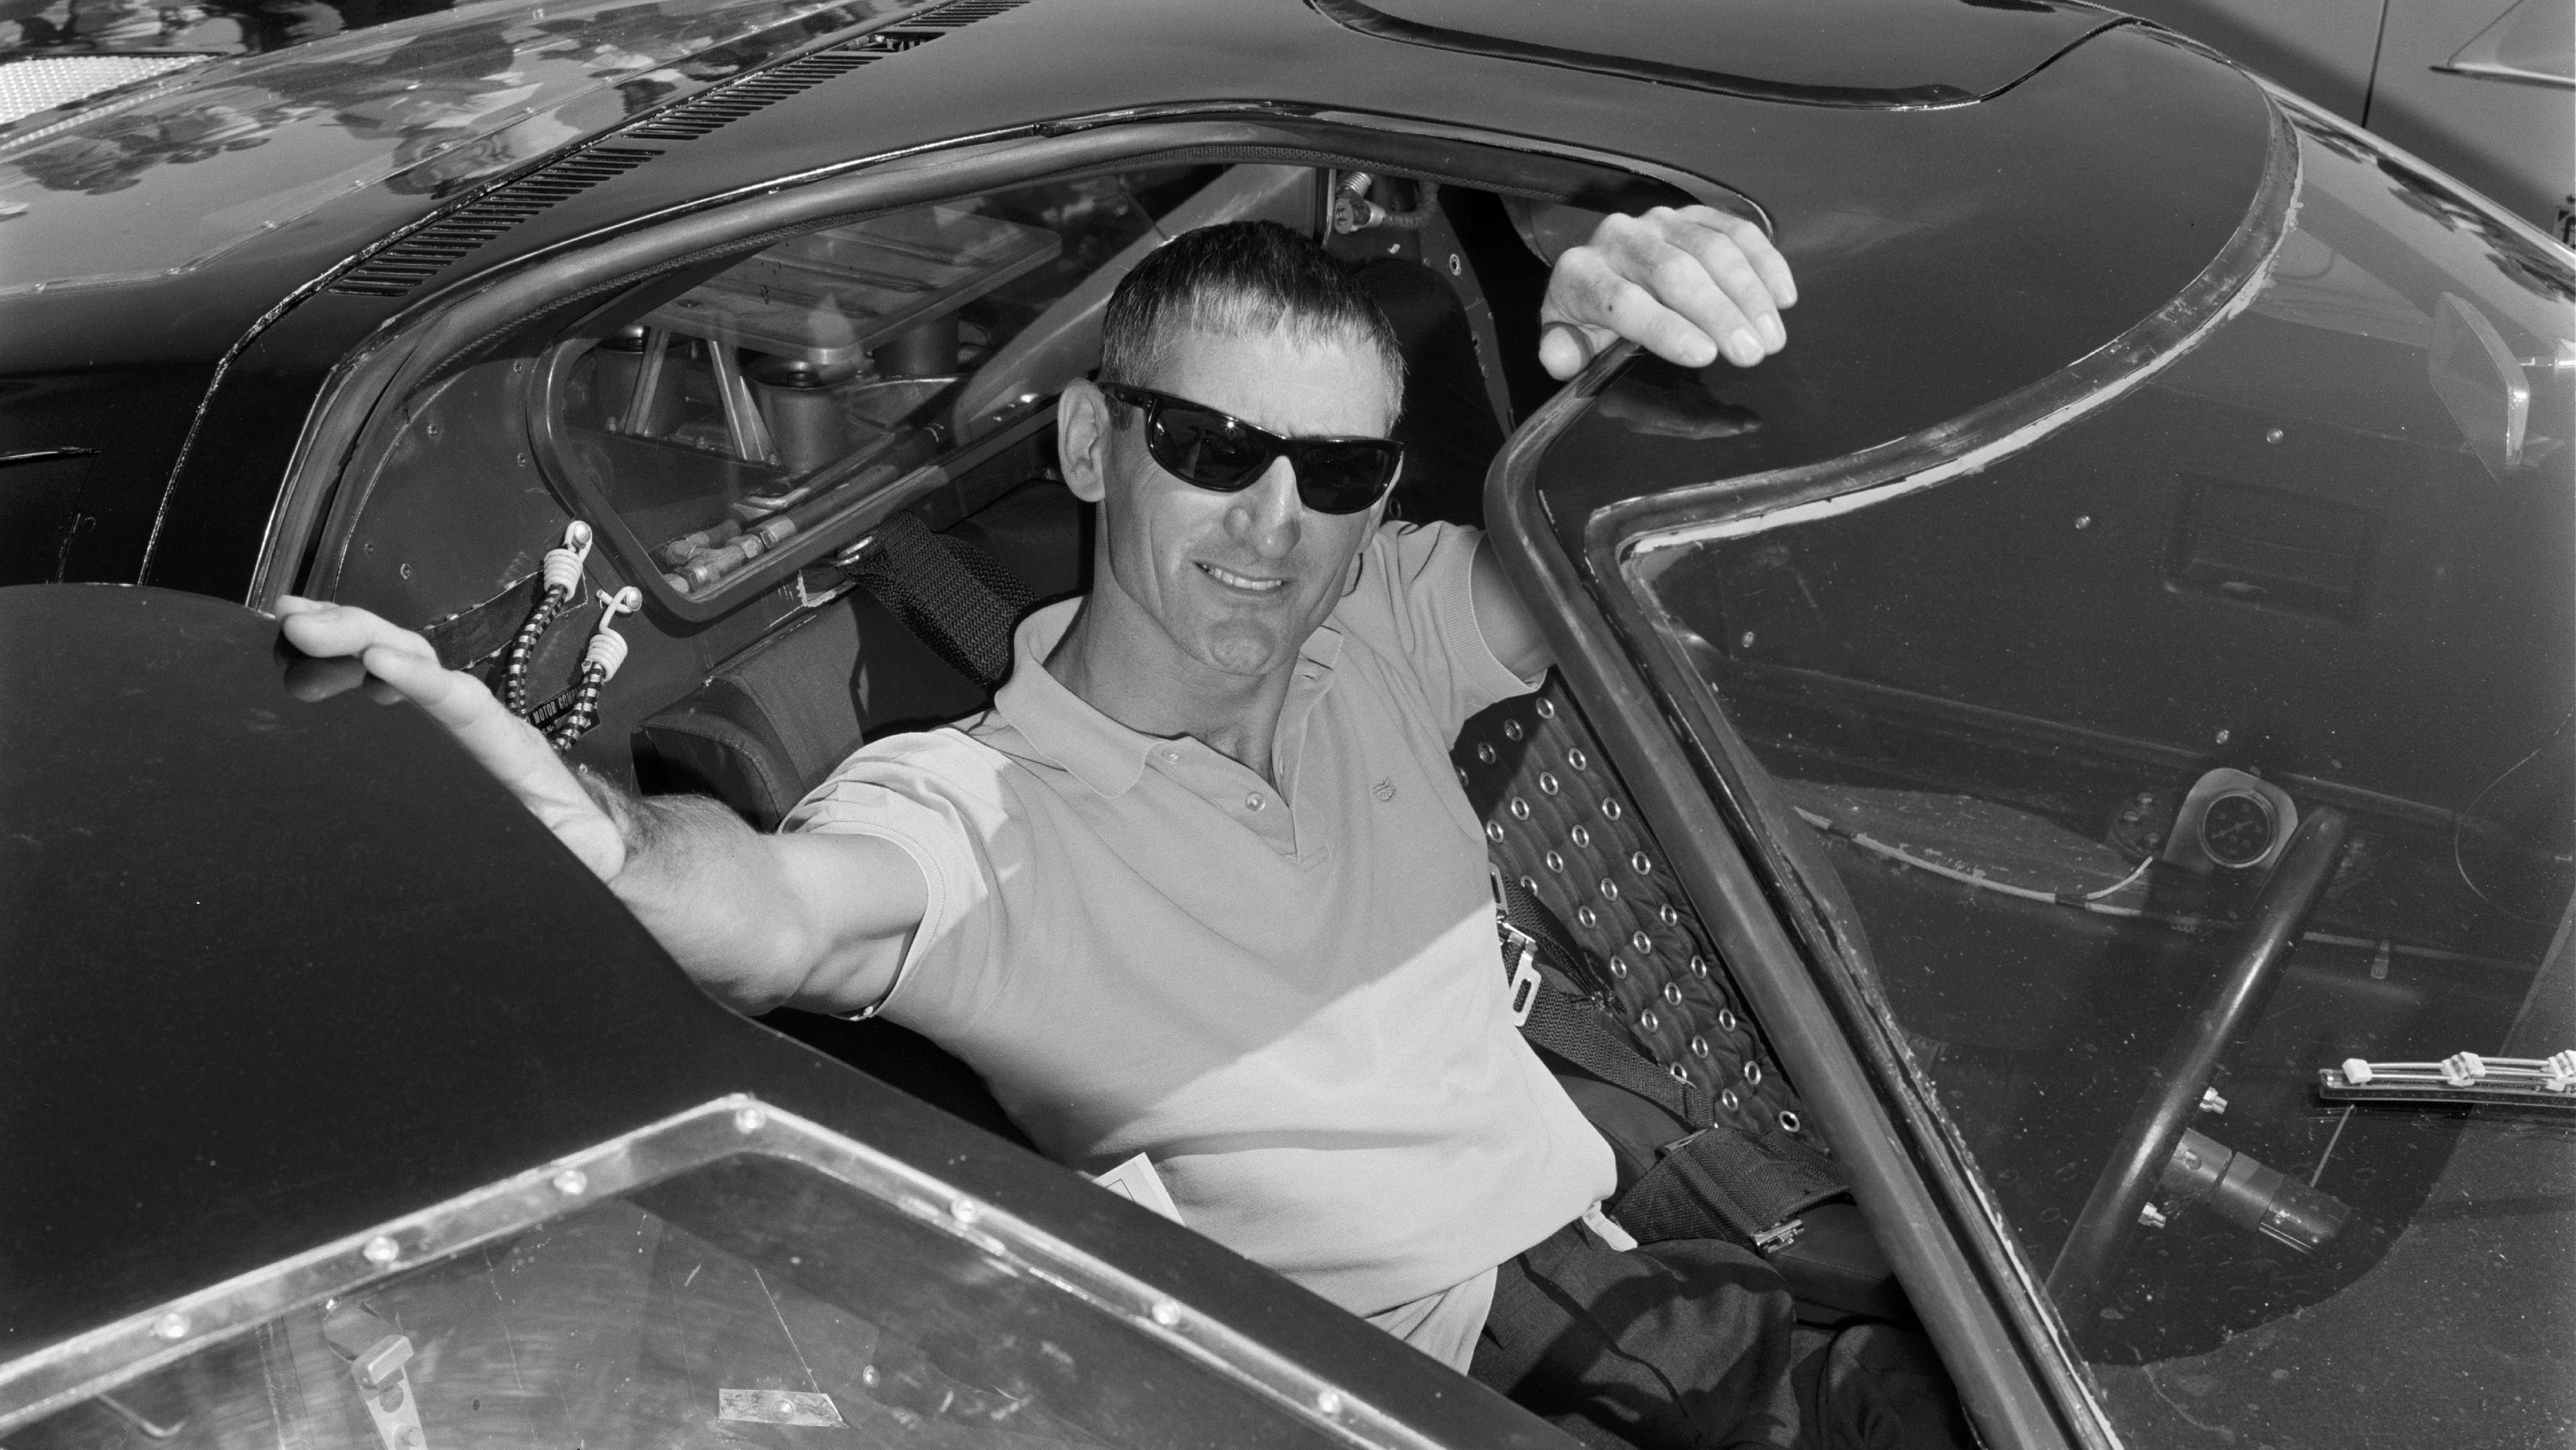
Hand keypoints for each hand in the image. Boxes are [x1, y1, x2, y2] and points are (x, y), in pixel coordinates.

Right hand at [273, 596, 627, 880]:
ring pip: (396, 659)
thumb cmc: (575, 841)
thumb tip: (584, 851)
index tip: (377, 661)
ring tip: (287, 623)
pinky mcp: (425, 726)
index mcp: (510, 747)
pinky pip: (382, 682)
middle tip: (300, 627)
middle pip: (420, 660)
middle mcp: (475, 718)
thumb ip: (582, 848)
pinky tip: (294, 646)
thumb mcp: (584, 850)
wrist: (579, 834)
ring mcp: (446, 716)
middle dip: (362, 636)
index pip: (465, 703)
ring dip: (344, 636)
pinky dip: (341, 658)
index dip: (422, 679)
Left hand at [1538, 205, 1797, 378]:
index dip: (1665, 328)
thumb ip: (1562, 350)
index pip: (1623, 299)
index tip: (1703, 355)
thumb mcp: (1567, 338)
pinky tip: (1784, 296)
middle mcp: (1619, 237)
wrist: (1598, 272)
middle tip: (1751, 351)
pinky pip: (1736, 230)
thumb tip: (1561, 360)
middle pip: (1676, 271)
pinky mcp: (1694, 215)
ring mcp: (1661, 222)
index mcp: (1582, 272)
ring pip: (1712, 248)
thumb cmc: (1588, 317)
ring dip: (1749, 293)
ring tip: (1772, 335)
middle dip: (1718, 313)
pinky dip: (1765, 262)